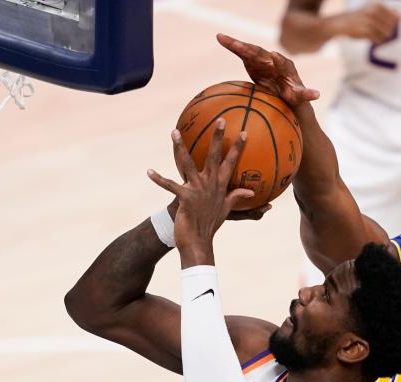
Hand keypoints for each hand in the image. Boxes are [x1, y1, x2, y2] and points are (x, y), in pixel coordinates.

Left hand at [148, 119, 253, 248]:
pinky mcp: (184, 198)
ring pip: (187, 164)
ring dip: (180, 147)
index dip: (238, 148)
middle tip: (220, 120)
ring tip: (174, 132)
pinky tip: (149, 171)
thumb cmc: (210, 225)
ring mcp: (197, 190)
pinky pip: (170, 185)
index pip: (232, 163)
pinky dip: (159, 179)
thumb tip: (252, 192)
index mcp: (220, 186)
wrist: (198, 242)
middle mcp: (210, 184)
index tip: (243, 132)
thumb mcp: (226, 210)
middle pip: (215, 156)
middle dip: (217, 137)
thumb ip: (236, 197)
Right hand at [217, 34, 320, 107]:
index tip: (274, 56)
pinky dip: (231, 45)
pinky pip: (240, 51)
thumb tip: (316, 94)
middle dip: (249, 48)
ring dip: (236, 44)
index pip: (281, 62)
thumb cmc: (293, 94)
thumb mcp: (299, 96)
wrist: (283, 91)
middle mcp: (272, 59)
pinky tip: (219, 37)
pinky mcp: (251, 60)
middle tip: (238, 44)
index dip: (278, 59)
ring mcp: (261, 58)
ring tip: (222, 37)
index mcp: (285, 67)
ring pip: (248, 49)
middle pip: (261, 52)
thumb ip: (305, 94)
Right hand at [333, 3, 399, 43]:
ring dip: (382, 38)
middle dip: (388, 32)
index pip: (396, 18)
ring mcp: (369, 20)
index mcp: (377, 5)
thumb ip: (386, 12)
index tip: (385, 28)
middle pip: (392, 26)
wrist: (340, 23)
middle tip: (379, 33)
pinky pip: (378, 39)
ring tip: (375, 36)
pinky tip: (371, 39)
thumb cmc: (359, 18)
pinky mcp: (365, 30)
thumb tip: (400, 16)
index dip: (393, 25)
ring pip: (386, 34)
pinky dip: (377, 41)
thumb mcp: (371, 11)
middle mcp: (374, 11)